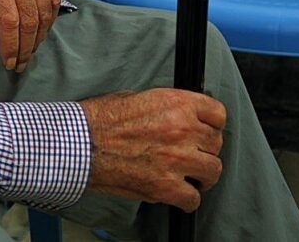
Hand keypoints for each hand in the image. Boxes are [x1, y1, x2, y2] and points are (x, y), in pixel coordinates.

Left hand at [0, 0, 60, 71]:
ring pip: (45, 12)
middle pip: (30, 21)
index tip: (8, 62)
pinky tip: (41, 30)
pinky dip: (50, 18)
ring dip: (39, 37)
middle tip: (20, 64)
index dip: (10, 47)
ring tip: (30, 51)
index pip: (9, 22)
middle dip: (26, 48)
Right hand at [80, 88, 225, 211]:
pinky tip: (177, 194)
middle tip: (192, 154)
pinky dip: (187, 199)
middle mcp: (181, 129)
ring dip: (202, 175)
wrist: (80, 142)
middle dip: (205, 149)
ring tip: (190, 176)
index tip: (207, 130)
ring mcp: (176, 159)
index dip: (213, 124)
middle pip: (216, 143)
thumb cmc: (100, 119)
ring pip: (213, 170)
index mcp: (176, 103)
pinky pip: (193, 199)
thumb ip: (167, 108)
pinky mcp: (165, 185)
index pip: (218, 114)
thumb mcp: (138, 97)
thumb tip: (181, 116)